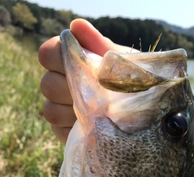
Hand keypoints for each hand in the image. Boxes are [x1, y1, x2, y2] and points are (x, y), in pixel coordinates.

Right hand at [38, 19, 128, 141]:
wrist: (143, 109)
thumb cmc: (130, 80)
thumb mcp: (119, 62)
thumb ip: (98, 44)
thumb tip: (76, 26)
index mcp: (70, 62)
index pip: (47, 54)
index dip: (58, 58)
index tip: (80, 65)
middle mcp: (59, 84)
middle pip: (47, 84)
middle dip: (70, 90)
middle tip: (94, 94)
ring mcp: (59, 108)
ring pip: (50, 110)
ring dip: (71, 112)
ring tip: (96, 113)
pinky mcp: (63, 130)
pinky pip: (58, 130)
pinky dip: (73, 128)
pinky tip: (91, 126)